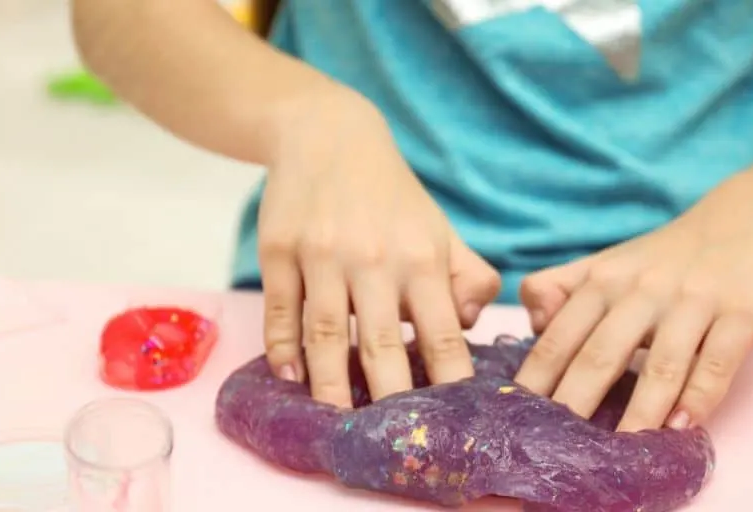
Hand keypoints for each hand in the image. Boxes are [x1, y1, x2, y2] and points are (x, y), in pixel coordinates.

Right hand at [258, 93, 499, 406]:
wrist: (327, 135)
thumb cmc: (391, 195)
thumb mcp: (439, 228)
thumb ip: (467, 274)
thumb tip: (473, 325)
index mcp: (421, 256)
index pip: (443, 331)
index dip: (449, 378)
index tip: (454, 417)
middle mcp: (373, 258)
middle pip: (382, 342)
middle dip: (389, 395)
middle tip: (393, 440)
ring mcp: (322, 254)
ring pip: (326, 333)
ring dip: (330, 384)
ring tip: (337, 421)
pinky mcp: (280, 249)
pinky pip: (281, 310)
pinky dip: (283, 348)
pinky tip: (290, 377)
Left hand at [514, 176, 752, 431]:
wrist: (751, 216)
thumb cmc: (669, 255)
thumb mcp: (610, 263)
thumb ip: (563, 289)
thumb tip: (533, 327)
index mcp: (604, 281)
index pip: (560, 336)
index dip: (537, 379)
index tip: (518, 419)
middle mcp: (642, 290)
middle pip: (601, 353)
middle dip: (575, 403)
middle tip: (557, 451)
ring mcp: (693, 302)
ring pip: (660, 364)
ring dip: (639, 413)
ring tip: (620, 454)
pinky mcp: (740, 313)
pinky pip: (717, 362)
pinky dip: (699, 397)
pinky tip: (682, 428)